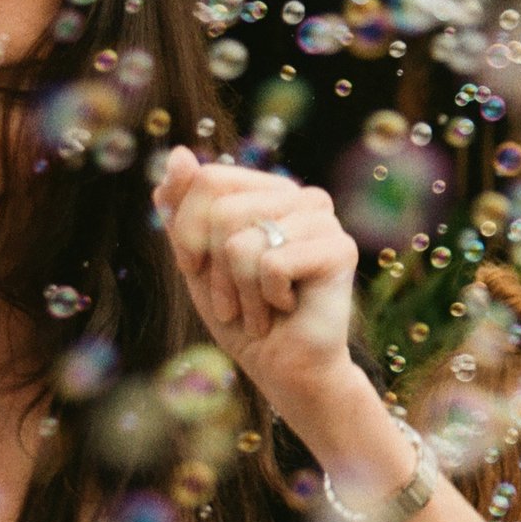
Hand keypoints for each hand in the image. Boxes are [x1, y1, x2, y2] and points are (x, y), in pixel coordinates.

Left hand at [152, 147, 361, 413]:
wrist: (284, 366)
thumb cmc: (241, 313)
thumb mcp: (196, 259)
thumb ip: (181, 208)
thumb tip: (179, 154)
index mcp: (268, 191)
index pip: (207, 179)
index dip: (188, 231)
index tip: (199, 268)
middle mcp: (300, 196)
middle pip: (223, 210)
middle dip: (214, 269)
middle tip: (237, 301)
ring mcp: (324, 220)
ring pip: (242, 241)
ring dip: (240, 291)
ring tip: (261, 310)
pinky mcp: (341, 249)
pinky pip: (271, 264)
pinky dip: (267, 298)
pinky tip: (288, 308)